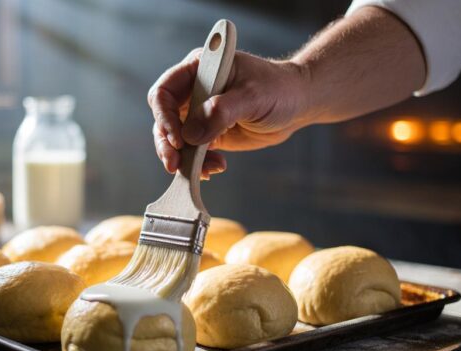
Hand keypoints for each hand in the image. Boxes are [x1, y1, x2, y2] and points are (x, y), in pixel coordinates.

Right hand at [148, 49, 309, 178]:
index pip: (164, 92)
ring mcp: (198, 114)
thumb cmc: (278, 89)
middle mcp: (192, 91)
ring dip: (183, 159)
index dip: (165, 116)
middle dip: (167, 144)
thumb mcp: (252, 96)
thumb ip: (221, 112)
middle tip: (175, 165)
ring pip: (174, 139)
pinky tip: (214, 169)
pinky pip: (192, 152)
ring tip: (202, 171)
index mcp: (197, 70)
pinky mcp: (208, 134)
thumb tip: (190, 136)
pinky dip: (197, 164)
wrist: (297, 103)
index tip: (178, 139)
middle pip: (163, 119)